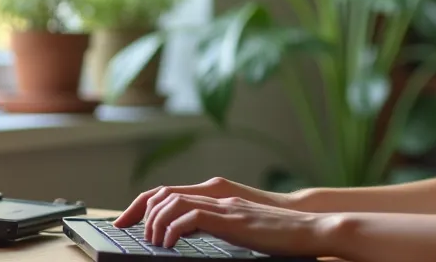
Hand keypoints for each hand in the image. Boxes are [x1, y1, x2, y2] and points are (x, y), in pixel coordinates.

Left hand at [114, 176, 287, 231]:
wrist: (309, 229)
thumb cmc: (281, 235)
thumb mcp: (242, 229)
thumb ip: (219, 226)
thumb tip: (192, 234)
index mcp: (219, 199)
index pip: (170, 192)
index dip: (143, 205)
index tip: (125, 222)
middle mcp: (219, 197)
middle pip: (165, 193)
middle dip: (139, 212)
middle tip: (129, 232)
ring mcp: (226, 207)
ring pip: (174, 202)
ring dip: (156, 222)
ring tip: (155, 242)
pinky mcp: (232, 220)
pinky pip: (192, 217)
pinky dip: (174, 229)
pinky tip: (172, 244)